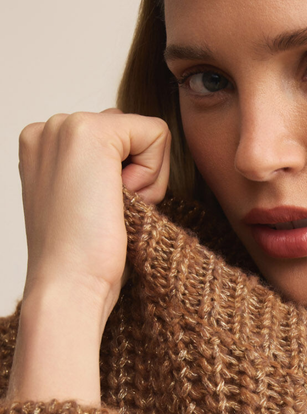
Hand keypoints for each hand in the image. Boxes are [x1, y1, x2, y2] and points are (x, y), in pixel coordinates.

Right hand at [18, 107, 170, 316]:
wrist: (68, 287)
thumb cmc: (84, 260)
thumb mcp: (88, 203)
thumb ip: (103, 173)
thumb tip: (133, 167)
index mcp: (43, 145)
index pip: (117, 139)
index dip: (127, 180)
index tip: (100, 213)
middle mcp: (48, 128)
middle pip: (132, 134)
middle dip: (137, 176)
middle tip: (108, 215)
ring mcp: (64, 126)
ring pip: (145, 134)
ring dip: (145, 178)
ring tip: (111, 211)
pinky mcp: (90, 133)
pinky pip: (157, 134)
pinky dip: (153, 175)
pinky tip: (122, 202)